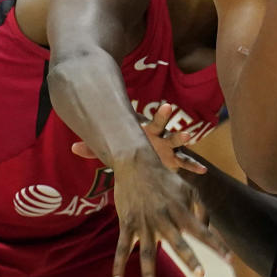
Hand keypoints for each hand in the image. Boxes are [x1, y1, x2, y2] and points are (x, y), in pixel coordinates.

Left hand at [71, 104, 206, 174]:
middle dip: (166, 120)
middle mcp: (158, 138)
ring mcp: (167, 149)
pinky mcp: (173, 161)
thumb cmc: (128, 150)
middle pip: (164, 128)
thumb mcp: (113, 148)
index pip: (151, 122)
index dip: (158, 115)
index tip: (165, 105)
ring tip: (187, 136)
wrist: (146, 156)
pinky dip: (194, 166)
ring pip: (176, 144)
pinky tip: (204, 171)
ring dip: (182, 139)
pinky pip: (185, 163)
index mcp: (145, 133)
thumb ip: (94, 148)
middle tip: (170, 109)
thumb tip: (72, 147)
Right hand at [111, 147, 230, 276]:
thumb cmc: (165, 179)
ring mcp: (144, 223)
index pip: (203, 232)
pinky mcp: (127, 224)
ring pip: (146, 252)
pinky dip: (119, 265)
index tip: (230, 261)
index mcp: (181, 211)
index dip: (218, 246)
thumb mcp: (189, 189)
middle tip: (200, 275)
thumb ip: (201, 209)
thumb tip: (206, 230)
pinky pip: (122, 248)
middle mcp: (164, 219)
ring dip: (149, 273)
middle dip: (190, 259)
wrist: (135, 163)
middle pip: (178, 243)